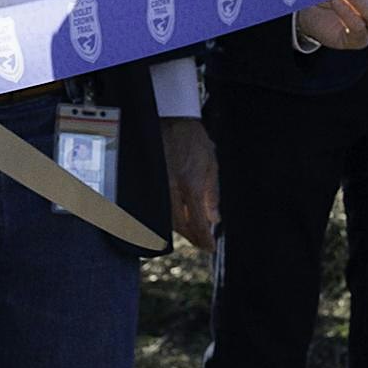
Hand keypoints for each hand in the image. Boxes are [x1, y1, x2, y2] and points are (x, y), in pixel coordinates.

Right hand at [162, 115, 220, 251]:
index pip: (197, 222)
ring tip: (193, 234)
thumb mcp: (211, 165)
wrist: (172, 120)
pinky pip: (160, 207)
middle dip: (192, 237)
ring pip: (167, 218)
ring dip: (181, 230)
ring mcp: (159, 185)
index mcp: (190, 184)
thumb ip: (213, 194)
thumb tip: (215, 219)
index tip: (210, 248)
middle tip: (202, 243)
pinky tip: (178, 219)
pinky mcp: (152, 182)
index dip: (204, 239)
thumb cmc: (194, 141)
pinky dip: (170, 218)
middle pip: (180, 225)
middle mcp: (173, 188)